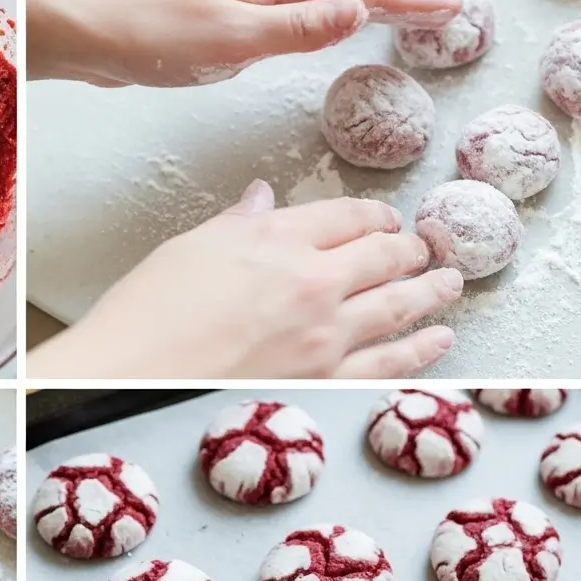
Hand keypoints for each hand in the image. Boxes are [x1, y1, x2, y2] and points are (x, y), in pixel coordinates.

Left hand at [27, 0, 461, 86]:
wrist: (91, 29)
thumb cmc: (153, 34)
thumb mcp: (233, 38)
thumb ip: (298, 29)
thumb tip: (359, 12)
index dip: (405, 2)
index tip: (449, 7)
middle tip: (437, 11)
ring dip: (360, 6)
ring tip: (397, 15)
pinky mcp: (227, 10)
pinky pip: (291, 12)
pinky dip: (321, 19)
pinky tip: (323, 29)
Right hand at [28, 181, 461, 378]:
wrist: (129, 376)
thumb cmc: (146, 314)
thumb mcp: (188, 248)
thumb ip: (239, 223)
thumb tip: (263, 199)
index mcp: (279, 239)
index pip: (346, 216)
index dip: (374, 213)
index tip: (388, 217)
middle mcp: (314, 282)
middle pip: (383, 255)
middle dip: (410, 247)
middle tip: (426, 246)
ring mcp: (326, 336)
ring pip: (400, 306)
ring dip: (432, 291)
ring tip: (451, 283)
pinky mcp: (326, 381)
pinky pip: (390, 364)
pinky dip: (421, 350)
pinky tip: (440, 340)